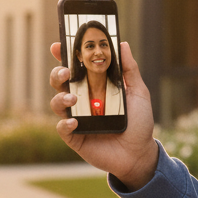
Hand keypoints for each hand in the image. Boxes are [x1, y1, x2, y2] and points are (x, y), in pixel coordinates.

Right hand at [49, 41, 157, 189]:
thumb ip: (129, 70)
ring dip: (61, 97)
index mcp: (95, 86)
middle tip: (65, 71)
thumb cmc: (139, 122)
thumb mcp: (138, 92)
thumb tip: (123, 44)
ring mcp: (77, 118)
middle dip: (57, 73)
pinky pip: (62, 128)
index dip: (64, 56)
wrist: (140, 153)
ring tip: (73, 97)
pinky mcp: (75, 137)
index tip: (58, 45)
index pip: (76, 68)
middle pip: (60, 82)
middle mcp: (82, 100)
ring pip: (57, 103)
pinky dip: (65, 123)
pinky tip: (74, 121)